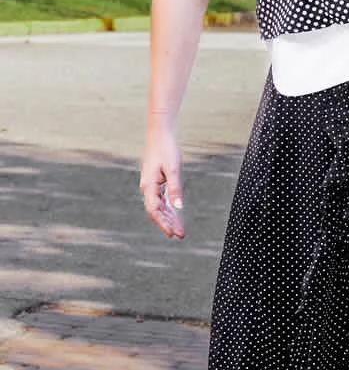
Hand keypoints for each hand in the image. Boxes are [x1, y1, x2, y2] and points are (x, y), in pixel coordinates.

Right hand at [140, 124, 185, 239]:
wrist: (160, 133)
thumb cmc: (167, 148)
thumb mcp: (173, 168)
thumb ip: (175, 188)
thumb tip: (179, 206)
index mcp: (149, 186)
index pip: (154, 211)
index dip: (163, 224)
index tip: (173, 234)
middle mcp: (147, 188)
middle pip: (156, 212)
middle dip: (168, 224)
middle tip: (180, 236)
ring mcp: (151, 185)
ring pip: (159, 207)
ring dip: (169, 218)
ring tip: (179, 230)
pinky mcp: (156, 181)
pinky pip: (161, 199)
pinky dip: (168, 209)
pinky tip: (176, 215)